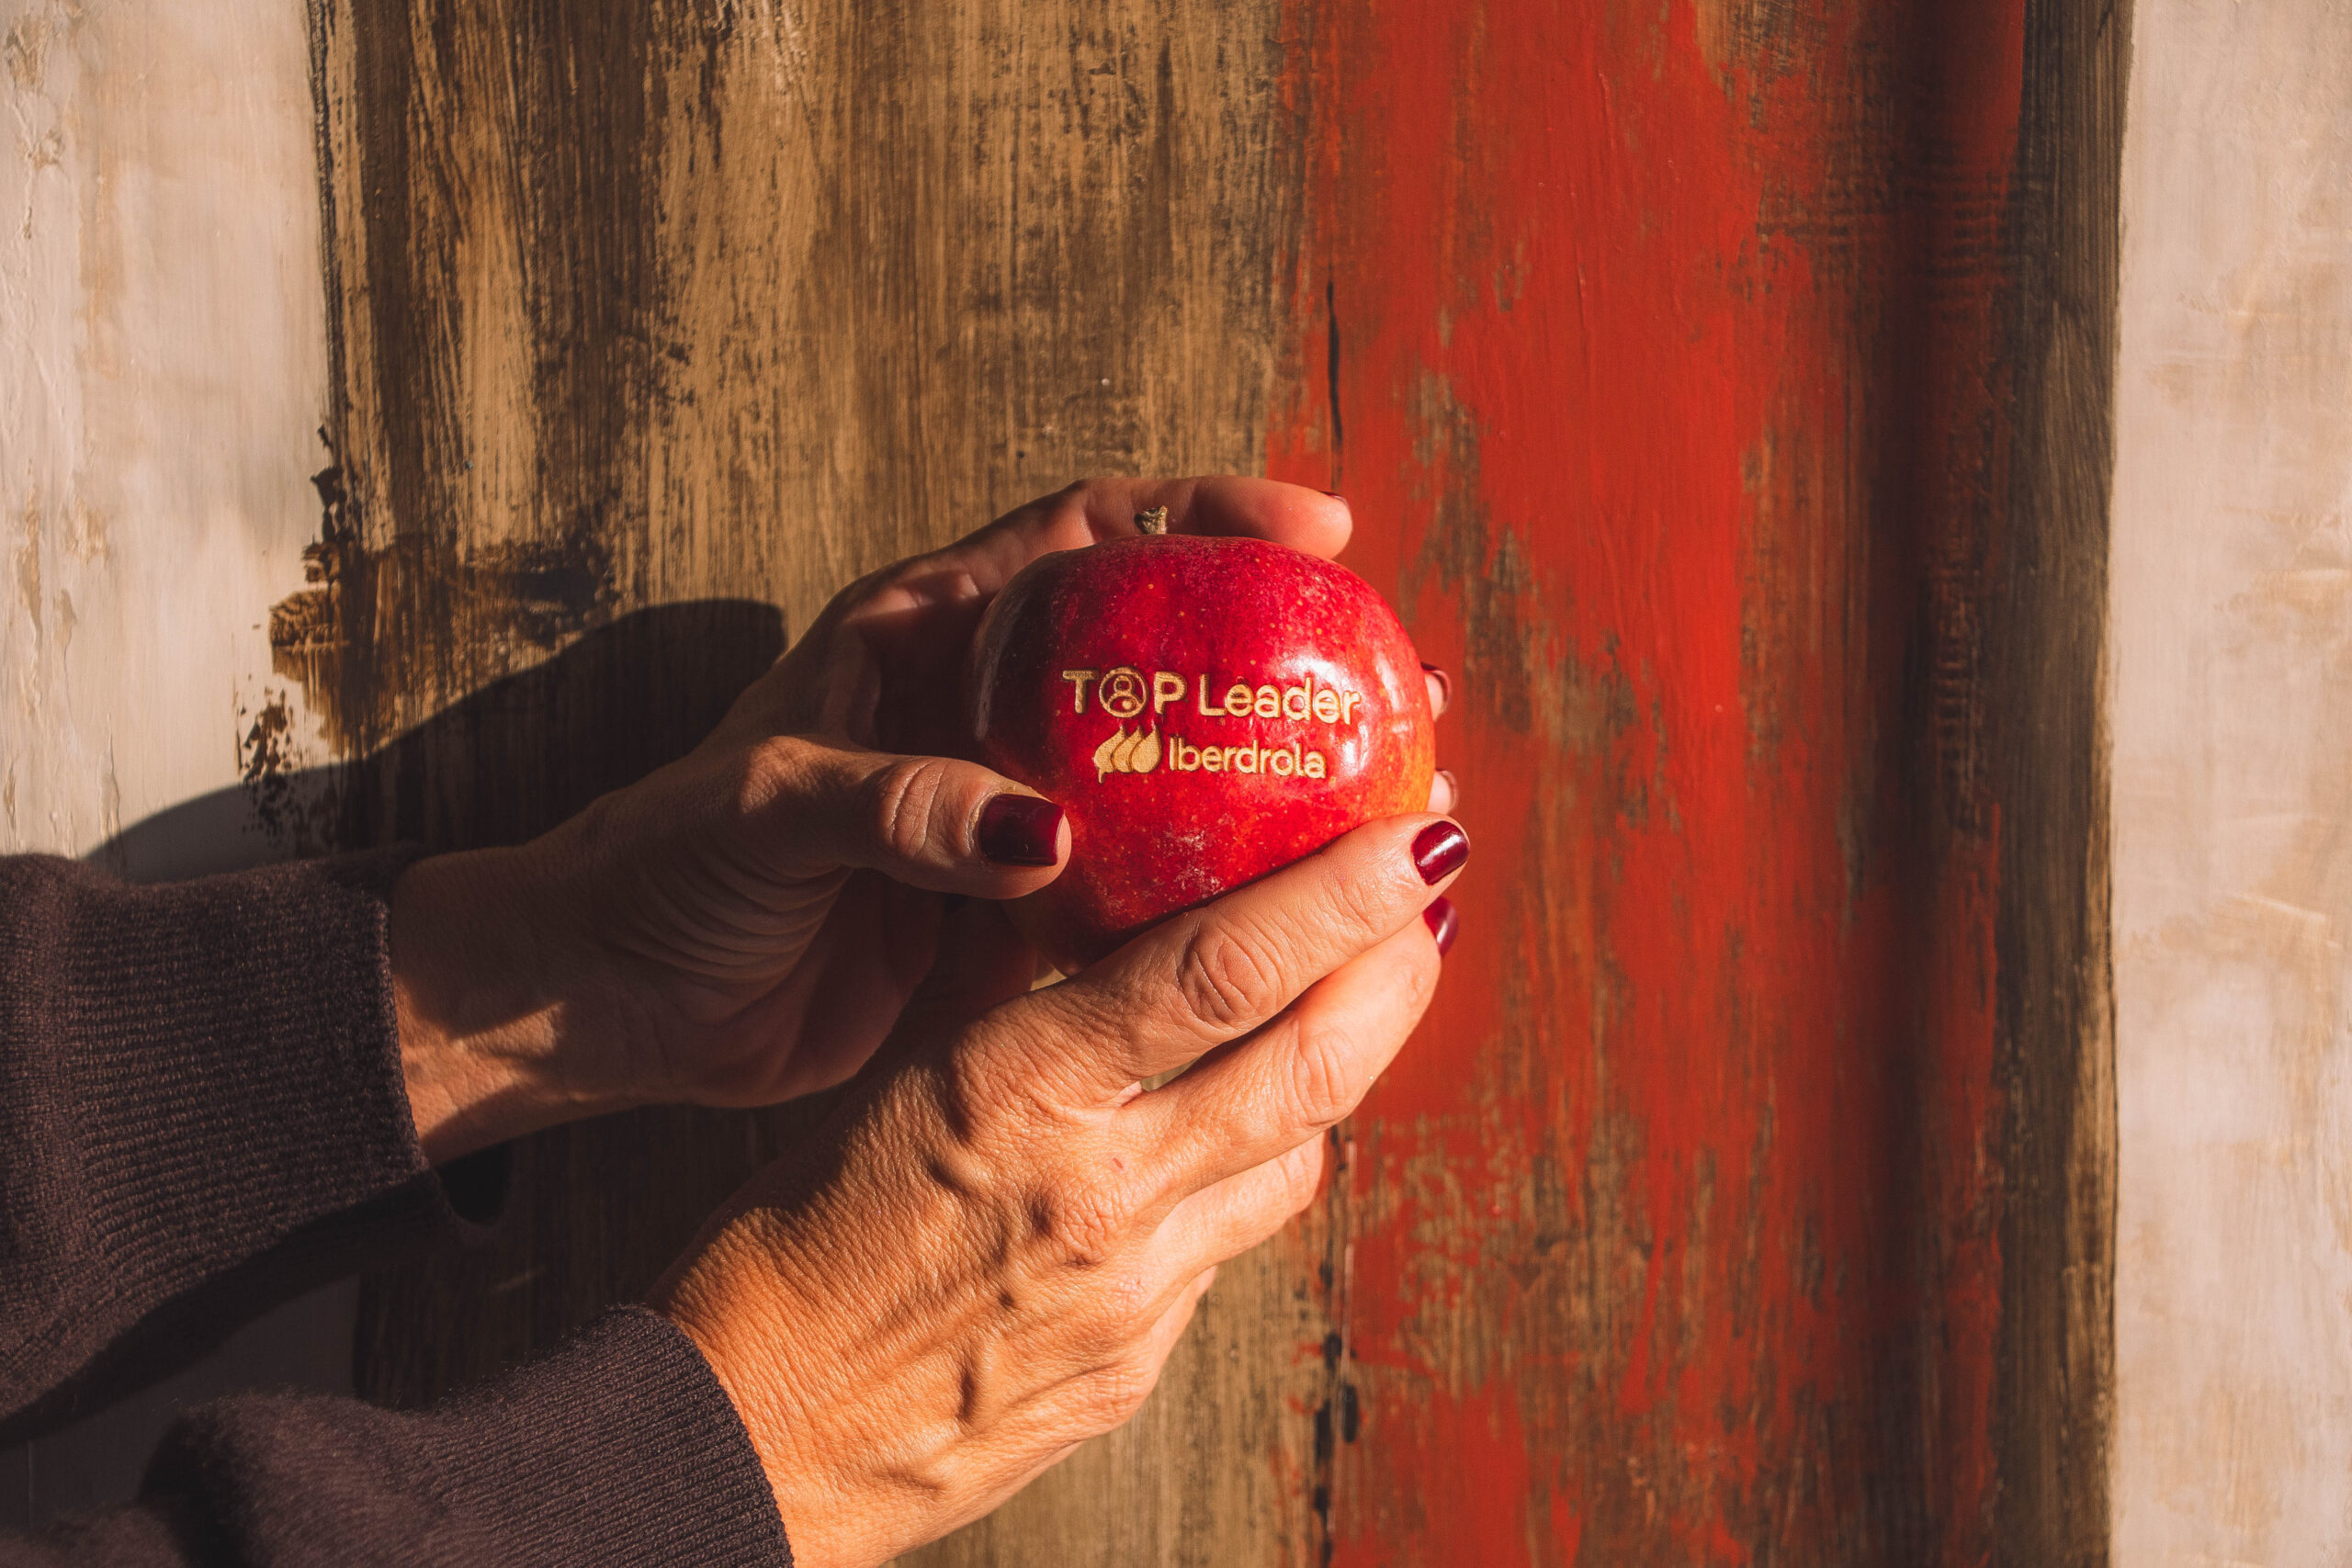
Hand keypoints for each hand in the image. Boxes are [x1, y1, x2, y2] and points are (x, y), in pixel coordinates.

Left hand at [388, 477, 1455, 1160]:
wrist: (607, 999)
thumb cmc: (659, 870)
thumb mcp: (763, 812)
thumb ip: (894, 807)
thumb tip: (1043, 834)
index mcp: (924, 633)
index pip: (1088, 535)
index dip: (1203, 515)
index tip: (1318, 533)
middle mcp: (984, 709)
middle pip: (1163, 653)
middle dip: (1282, 655)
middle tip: (1393, 681)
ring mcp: (1006, 815)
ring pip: (1167, 781)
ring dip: (1270, 786)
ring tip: (1386, 796)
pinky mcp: (1008, 921)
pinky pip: (1133, 897)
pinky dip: (1210, 902)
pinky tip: (1297, 922)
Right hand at [650, 810, 1469, 1567]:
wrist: (744, 1443)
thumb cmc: (783, 1254)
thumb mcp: (888, 1080)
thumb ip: (996, 981)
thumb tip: (1060, 873)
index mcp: (1020, 1095)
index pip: (1221, 971)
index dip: (1342, 896)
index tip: (1423, 833)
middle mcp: (1103, 1195)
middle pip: (1312, 1067)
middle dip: (1397, 972)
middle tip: (1437, 900)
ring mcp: (1135, 1296)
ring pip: (1292, 1158)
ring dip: (1335, 1072)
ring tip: (1351, 1000)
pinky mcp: (1138, 1367)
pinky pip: (1227, 1247)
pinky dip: (1245, 1175)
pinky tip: (1225, 1137)